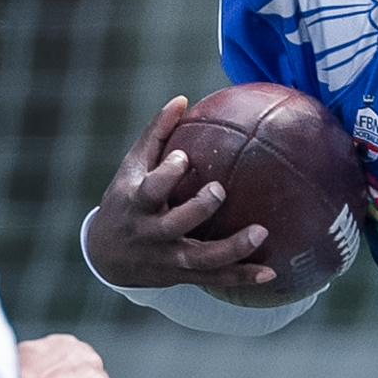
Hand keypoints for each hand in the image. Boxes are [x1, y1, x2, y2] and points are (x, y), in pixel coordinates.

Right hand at [82, 97, 279, 300]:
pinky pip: (214, 279)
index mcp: (137, 203)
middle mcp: (151, 233)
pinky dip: (241, 277)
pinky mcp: (180, 276)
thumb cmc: (125, 200)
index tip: (185, 157)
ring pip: (200, 259)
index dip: (166, 174)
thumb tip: (182, 98)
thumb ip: (156, 134)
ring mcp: (166, 258)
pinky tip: (270, 273)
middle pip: (175, 225)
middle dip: (197, 209)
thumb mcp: (132, 168)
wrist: (106, 256)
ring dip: (232, 249)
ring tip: (262, 233)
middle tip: (220, 191)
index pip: (150, 189)